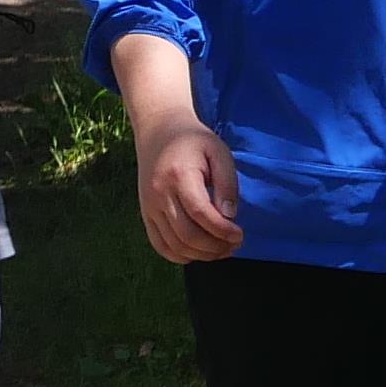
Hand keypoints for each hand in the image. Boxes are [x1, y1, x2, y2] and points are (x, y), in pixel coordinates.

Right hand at [136, 111, 243, 262]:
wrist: (158, 131)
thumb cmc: (193, 141)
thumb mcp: (218, 152)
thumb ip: (227, 184)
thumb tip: (229, 216)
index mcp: (179, 176)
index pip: (200, 213)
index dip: (222, 230)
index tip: (239, 234)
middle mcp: (159, 194)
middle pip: (187, 235)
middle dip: (215, 247)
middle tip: (234, 243)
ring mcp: (149, 207)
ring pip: (174, 245)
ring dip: (201, 255)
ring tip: (221, 249)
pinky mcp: (146, 214)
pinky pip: (160, 245)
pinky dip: (181, 256)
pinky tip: (199, 251)